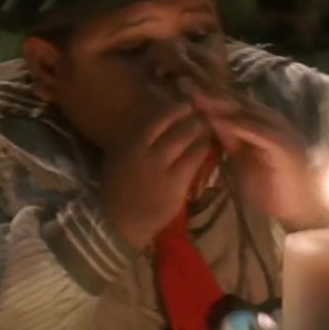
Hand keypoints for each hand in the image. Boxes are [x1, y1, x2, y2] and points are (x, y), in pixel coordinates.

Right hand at [100, 86, 215, 247]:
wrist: (119, 224)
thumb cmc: (119, 191)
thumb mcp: (120, 159)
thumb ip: (136, 141)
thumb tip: (154, 119)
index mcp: (131, 144)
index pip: (157, 118)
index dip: (175, 108)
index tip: (186, 105)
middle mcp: (146, 153)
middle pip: (177, 126)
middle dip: (194, 118)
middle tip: (205, 115)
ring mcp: (161, 169)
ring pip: (189, 140)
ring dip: (202, 132)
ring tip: (209, 129)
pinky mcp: (175, 185)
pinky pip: (195, 160)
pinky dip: (203, 149)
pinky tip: (208, 148)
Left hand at [174, 73, 326, 227]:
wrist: (301, 208)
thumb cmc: (271, 186)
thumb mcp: (242, 157)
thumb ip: (229, 138)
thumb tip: (209, 121)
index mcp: (258, 122)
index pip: (229, 102)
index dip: (205, 93)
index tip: (179, 86)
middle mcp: (269, 120)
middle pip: (235, 101)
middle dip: (208, 92)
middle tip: (182, 82)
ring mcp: (278, 130)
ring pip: (245, 112)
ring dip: (220, 103)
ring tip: (196, 95)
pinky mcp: (284, 146)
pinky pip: (258, 132)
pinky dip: (239, 125)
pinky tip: (220, 121)